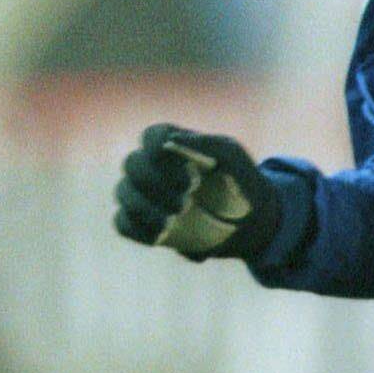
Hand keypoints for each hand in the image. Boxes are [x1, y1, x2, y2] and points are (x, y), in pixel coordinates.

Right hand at [113, 123, 280, 260]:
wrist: (250, 221)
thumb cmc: (241, 181)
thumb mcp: (233, 157)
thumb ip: (208, 144)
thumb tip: (172, 140)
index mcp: (174, 144)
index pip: (151, 136)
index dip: (160, 151)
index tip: (190, 174)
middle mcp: (154, 167)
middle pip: (132, 164)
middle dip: (154, 183)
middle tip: (185, 201)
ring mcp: (146, 196)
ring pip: (124, 193)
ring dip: (145, 208)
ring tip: (175, 220)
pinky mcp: (144, 224)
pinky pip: (123, 224)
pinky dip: (139, 230)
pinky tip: (163, 235)